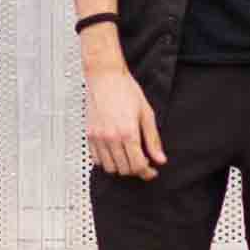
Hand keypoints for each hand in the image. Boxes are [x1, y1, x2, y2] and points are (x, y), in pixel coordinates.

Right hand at [85, 63, 162, 180]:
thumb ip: (153, 139)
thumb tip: (160, 159)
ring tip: (128, 157)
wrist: (105, 76)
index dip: (147, 172)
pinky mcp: (89, 135)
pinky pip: (97, 160)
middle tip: (143, 162)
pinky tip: (115, 152)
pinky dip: (107, 161)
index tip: (152, 171)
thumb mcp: (146, 113)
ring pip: (110, 168)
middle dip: (136, 170)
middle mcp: (111, 137)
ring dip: (121, 167)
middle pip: (124, 169)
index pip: (138, 165)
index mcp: (128, 132)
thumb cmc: (125, 90)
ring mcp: (98, 137)